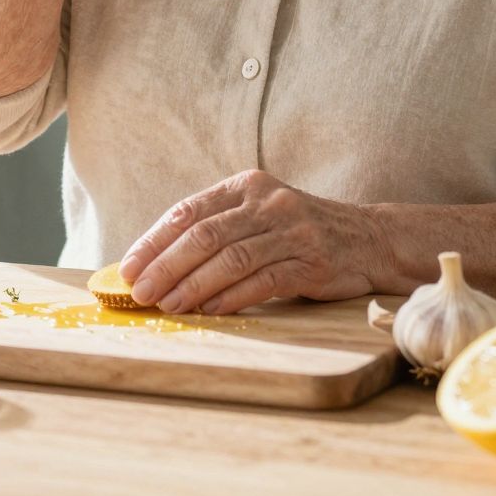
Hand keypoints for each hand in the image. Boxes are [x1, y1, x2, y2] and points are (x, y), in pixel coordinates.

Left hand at [120, 171, 388, 315]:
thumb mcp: (258, 214)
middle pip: (205, 235)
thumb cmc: (298, 232)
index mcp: (246, 186)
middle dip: (166, 267)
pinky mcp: (311, 262)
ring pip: (231, 259)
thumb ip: (216, 229)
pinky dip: (232, 297)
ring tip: (168, 306)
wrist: (368, 239)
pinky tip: (209, 310)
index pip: (188, 212)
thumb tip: (155, 265)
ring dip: (193, 286)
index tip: (128, 269)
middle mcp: (268, 203)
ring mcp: (292, 231)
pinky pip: (264, 280)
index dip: (154, 241)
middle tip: (140, 293)